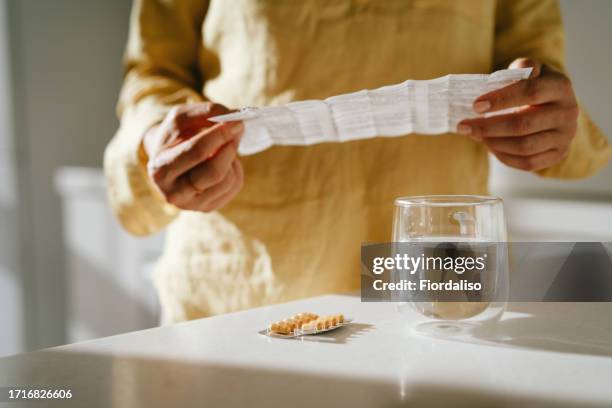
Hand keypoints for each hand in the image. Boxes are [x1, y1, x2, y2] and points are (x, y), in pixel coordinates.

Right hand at [143, 102, 243, 211]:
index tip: (236, 121)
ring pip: (227, 180)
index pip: (196, 152)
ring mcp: (192, 204)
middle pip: (214, 172)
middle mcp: (173, 193)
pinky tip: (224, 162)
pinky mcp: (208, 207)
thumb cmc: (175, 138)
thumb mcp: (181, 118)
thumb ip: (204, 112)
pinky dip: (235, 170)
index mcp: (160, 169)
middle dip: (230, 147)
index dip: (219, 135)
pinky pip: (234, 187)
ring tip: (224, 147)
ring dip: (232, 158)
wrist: (168, 162)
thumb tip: (235, 116)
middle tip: (238, 129)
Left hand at [457, 58, 578, 170]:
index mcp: (560, 87)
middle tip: (464, 126)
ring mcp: (564, 137)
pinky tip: (490, 147)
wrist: (556, 108)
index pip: (530, 92)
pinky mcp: (558, 154)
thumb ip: (523, 67)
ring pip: (524, 146)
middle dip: (489, 127)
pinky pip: (528, 163)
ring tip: (476, 135)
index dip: (501, 99)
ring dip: (494, 143)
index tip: (476, 105)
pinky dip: (504, 157)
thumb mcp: (531, 71)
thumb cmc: (536, 86)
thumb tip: (509, 75)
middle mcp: (567, 113)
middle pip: (524, 124)